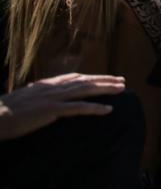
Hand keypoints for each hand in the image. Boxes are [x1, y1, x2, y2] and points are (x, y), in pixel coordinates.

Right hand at [0, 73, 125, 141]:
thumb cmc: (7, 111)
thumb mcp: (27, 98)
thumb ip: (40, 94)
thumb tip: (48, 95)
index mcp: (47, 84)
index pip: (75, 77)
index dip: (92, 77)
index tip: (106, 77)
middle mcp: (53, 87)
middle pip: (85, 81)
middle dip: (105, 80)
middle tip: (122, 81)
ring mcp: (53, 98)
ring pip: (85, 90)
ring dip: (106, 89)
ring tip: (121, 89)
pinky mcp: (52, 110)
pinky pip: (78, 108)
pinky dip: (95, 108)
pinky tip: (108, 109)